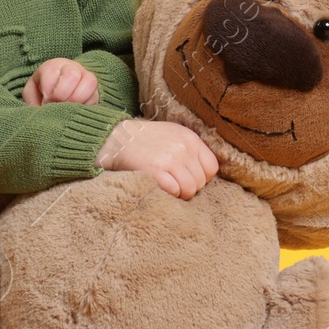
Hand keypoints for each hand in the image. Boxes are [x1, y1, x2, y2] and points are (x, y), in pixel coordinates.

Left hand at [23, 58, 98, 105]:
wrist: (58, 99)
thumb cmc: (41, 96)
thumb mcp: (32, 95)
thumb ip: (33, 100)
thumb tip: (43, 109)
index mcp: (52, 66)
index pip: (52, 70)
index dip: (48, 90)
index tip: (44, 101)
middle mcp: (71, 68)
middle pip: (71, 74)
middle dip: (61, 94)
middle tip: (56, 105)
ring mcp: (86, 78)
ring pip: (89, 81)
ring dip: (76, 99)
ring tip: (66, 109)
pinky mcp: (96, 92)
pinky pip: (96, 96)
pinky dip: (86, 106)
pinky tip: (75, 111)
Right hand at [93, 119, 218, 199]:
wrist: (117, 138)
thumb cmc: (146, 140)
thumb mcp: (173, 134)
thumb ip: (191, 149)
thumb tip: (206, 174)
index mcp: (190, 138)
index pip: (211, 168)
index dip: (202, 178)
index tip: (188, 178)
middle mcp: (182, 147)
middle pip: (200, 182)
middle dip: (189, 188)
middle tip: (174, 184)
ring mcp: (169, 159)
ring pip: (189, 189)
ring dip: (180, 194)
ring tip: (168, 187)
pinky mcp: (155, 170)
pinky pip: (174, 191)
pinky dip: (170, 194)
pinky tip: (160, 187)